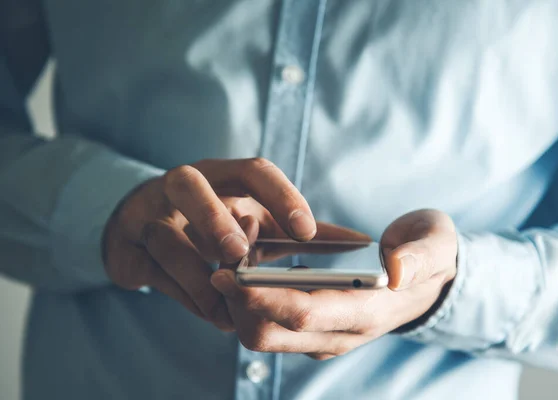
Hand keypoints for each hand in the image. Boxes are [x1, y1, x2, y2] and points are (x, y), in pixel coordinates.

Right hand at [102, 158, 316, 330]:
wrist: (144, 229)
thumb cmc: (216, 221)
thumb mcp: (258, 219)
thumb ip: (300, 229)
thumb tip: (359, 241)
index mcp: (224, 175)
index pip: (253, 170)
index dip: (281, 196)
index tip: (307, 231)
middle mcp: (185, 187)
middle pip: (192, 185)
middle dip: (215, 217)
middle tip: (240, 252)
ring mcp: (150, 214)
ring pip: (165, 234)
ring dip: (196, 271)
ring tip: (225, 303)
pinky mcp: (129, 247)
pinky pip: (152, 270)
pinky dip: (184, 294)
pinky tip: (210, 310)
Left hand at [210, 209, 456, 358]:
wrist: (428, 280)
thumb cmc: (429, 255)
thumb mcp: (435, 246)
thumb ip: (419, 258)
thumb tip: (394, 270)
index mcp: (367, 312)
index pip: (304, 315)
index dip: (263, 298)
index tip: (229, 274)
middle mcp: (339, 333)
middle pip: (267, 334)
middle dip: (235, 299)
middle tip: (225, 249)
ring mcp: (322, 335)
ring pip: (259, 332)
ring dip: (235, 296)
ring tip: (234, 244)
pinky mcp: (311, 328)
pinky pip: (266, 322)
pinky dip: (246, 296)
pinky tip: (247, 256)